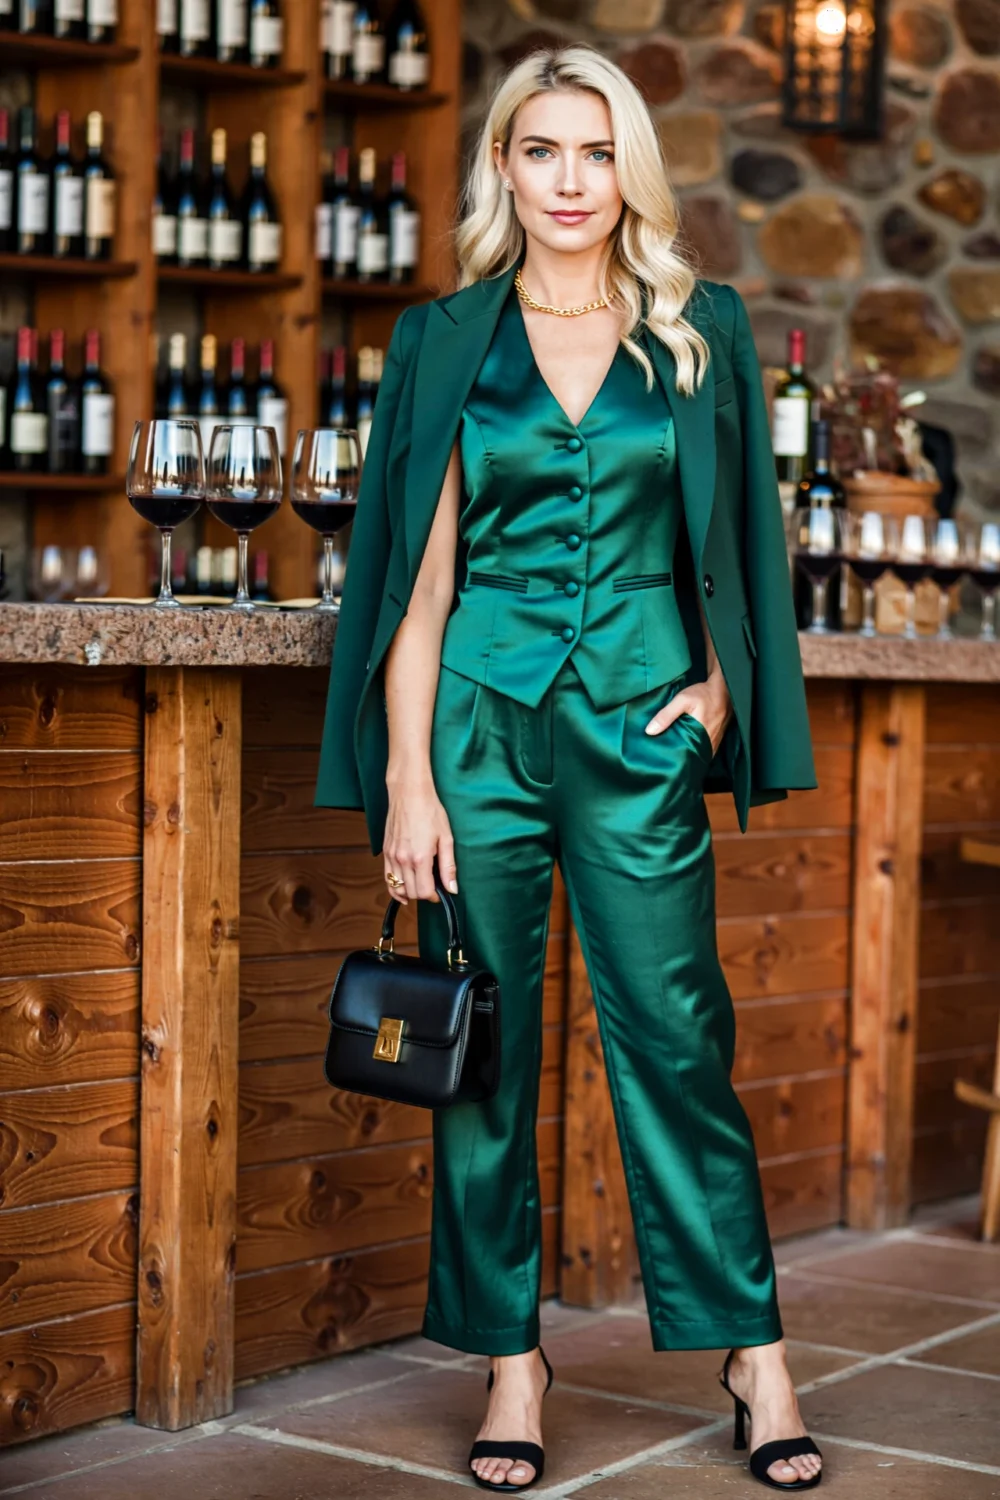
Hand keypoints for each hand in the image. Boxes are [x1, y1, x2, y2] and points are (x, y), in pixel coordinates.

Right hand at [382, 775, 458, 904]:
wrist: (409, 793)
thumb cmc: (429, 811)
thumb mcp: (446, 838)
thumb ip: (448, 867)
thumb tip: (452, 889)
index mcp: (420, 858)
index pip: (424, 892)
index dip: (434, 896)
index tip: (440, 891)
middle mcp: (403, 860)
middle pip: (411, 893)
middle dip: (424, 894)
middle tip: (434, 886)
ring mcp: (392, 856)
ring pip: (398, 888)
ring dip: (410, 891)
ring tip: (421, 884)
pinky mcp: (385, 851)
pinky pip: (387, 878)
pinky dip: (395, 887)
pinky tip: (404, 888)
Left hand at [644, 672, 732, 754]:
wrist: (723, 689)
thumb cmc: (703, 694)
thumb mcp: (682, 700)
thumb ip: (666, 715)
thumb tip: (650, 731)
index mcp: (699, 737)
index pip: (683, 755)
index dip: (672, 757)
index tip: (659, 757)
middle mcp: (708, 743)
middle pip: (690, 756)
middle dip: (677, 756)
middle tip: (662, 754)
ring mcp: (713, 743)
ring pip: (696, 753)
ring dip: (686, 752)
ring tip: (671, 750)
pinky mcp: (715, 739)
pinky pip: (703, 749)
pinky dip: (694, 747)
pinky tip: (685, 743)